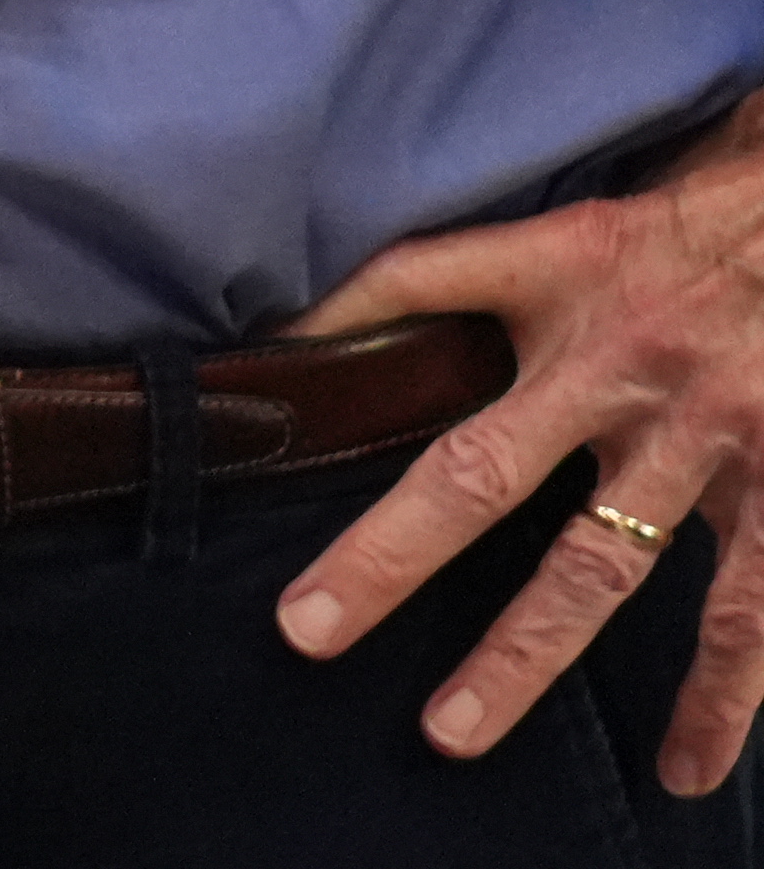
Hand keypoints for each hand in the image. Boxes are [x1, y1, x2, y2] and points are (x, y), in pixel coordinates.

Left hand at [281, 97, 763, 786]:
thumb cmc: (715, 218)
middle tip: (309, 631)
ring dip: (527, 651)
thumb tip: (332, 307)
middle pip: (480, 471)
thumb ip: (477, 255)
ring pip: (602, 562)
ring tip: (456, 730)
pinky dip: (725, 692)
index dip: (331, 326)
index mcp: (563, 277)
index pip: (412, 285)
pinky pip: (751, 608)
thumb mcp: (587, 210)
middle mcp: (620, 366)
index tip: (259, 371)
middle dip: (392, 556)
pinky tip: (688, 764)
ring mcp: (706, 433)